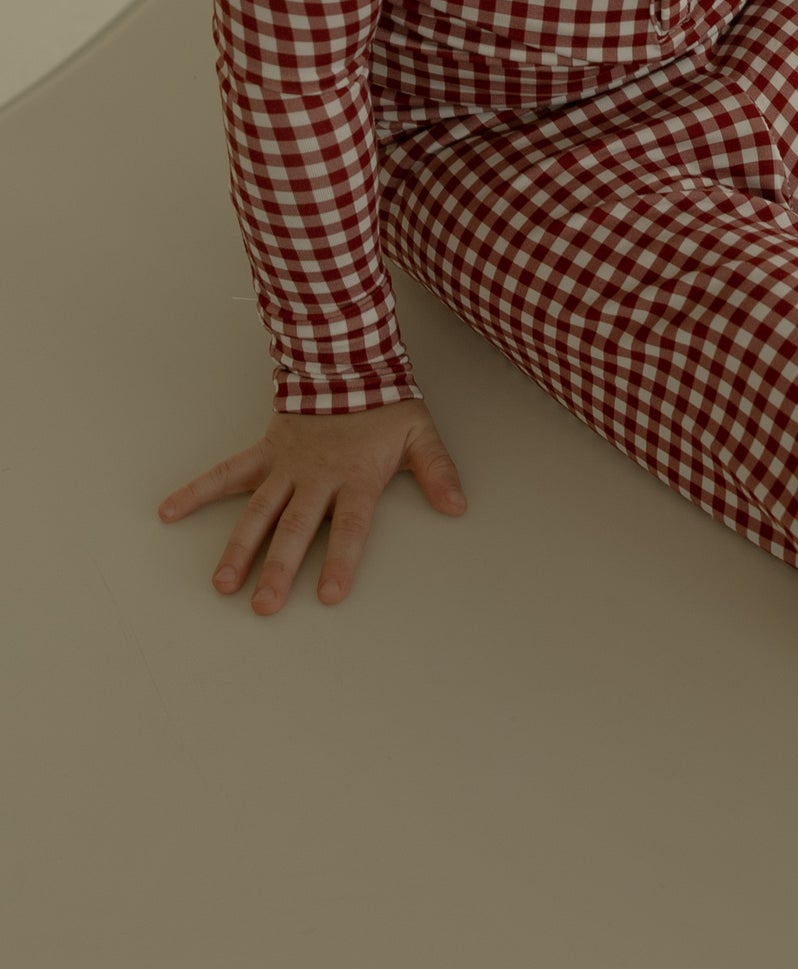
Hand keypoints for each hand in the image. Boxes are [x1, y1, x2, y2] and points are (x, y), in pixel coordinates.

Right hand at [157, 397, 465, 614]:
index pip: (348, 527)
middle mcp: (315, 478)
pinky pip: (226, 473)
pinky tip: (168, 510)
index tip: (328, 595)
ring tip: (222, 584)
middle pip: (294, 529)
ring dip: (238, 548)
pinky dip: (197, 490)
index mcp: (354, 478)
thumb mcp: (420, 436)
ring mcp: (285, 466)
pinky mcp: (265, 452)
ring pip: (257, 512)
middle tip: (263, 606)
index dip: (339, 561)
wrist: (348, 362)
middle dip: (278, 569)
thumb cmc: (385, 405)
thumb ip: (438, 472)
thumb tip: (458, 505)